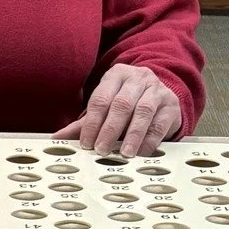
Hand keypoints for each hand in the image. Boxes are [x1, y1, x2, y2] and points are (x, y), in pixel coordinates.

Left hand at [55, 64, 182, 156]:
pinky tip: (140, 152)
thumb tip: (57, 139)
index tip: (86, 143)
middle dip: (110, 129)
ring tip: (124, 153)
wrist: (161, 93)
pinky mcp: (171, 105)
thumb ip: (83, 123)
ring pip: (143, 112)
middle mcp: (138, 79)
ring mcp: (157, 90)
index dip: (92, 122)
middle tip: (101, 149)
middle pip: (122, 104)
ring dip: (132, 135)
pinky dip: (149, 140)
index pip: (101, 98)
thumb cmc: (127, 102)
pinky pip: (160, 123)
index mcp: (116, 75)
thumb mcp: (105, 107)